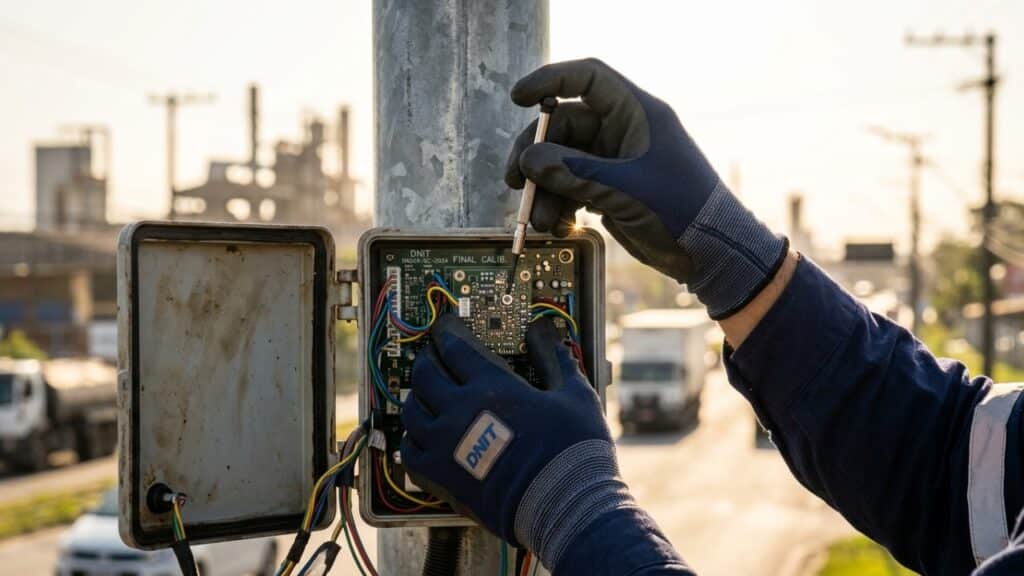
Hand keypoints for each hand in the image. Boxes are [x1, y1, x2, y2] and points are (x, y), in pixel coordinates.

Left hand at [400, 314, 632, 568]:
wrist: (565, 506)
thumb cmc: (572, 451)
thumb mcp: (574, 394)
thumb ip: (554, 358)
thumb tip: (543, 332)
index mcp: (490, 386)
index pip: (454, 346)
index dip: (446, 331)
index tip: (445, 326)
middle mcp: (459, 411)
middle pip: (425, 374)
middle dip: (427, 359)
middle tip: (433, 356)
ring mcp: (444, 446)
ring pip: (411, 411)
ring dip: (416, 397)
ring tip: (425, 394)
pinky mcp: (440, 478)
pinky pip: (409, 453)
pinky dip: (412, 440)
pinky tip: (422, 437)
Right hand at [505, 58, 786, 318]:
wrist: (709, 252)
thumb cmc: (680, 210)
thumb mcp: (624, 189)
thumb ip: (573, 172)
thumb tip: (529, 160)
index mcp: (636, 114)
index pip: (588, 79)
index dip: (550, 81)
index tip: (518, 98)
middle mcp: (624, 131)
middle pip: (564, 127)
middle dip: (536, 154)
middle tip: (515, 181)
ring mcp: (616, 161)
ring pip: (563, 161)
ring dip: (545, 189)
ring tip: (539, 220)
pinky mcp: (611, 189)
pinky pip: (573, 186)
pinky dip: (560, 204)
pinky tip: (556, 226)